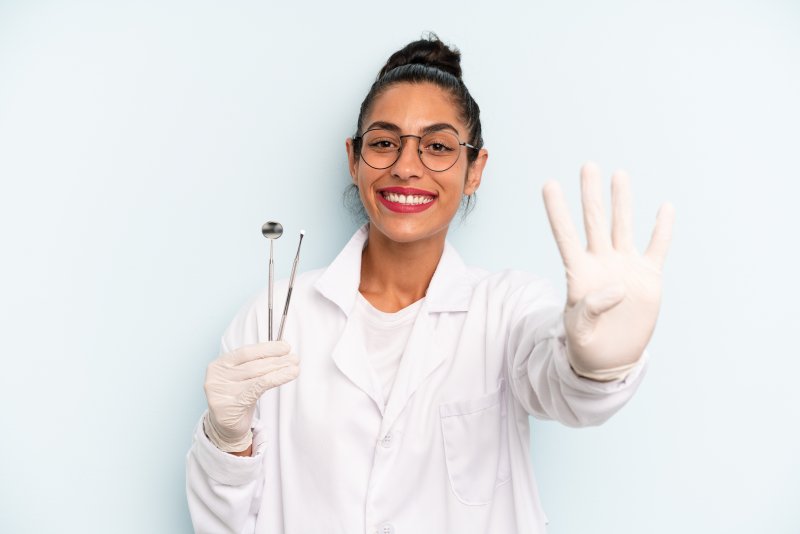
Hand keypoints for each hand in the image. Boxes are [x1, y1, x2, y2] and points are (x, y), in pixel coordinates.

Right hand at [203, 340, 298, 451]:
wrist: (226, 427)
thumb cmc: (237, 399)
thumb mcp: (243, 378)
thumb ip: (255, 364)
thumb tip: (281, 352)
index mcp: (219, 365)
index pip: (246, 352)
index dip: (267, 348)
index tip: (285, 346)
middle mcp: (217, 377)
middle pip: (253, 364)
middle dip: (276, 360)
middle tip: (294, 358)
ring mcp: (220, 391)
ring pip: (257, 376)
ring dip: (279, 369)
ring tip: (294, 367)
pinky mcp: (229, 405)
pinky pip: (257, 388)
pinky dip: (275, 379)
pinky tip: (287, 375)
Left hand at [542, 163, 674, 380]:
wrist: (610, 358)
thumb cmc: (586, 344)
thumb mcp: (580, 331)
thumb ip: (590, 309)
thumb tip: (616, 287)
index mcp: (578, 273)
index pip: (565, 236)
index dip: (557, 211)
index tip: (549, 184)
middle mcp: (601, 262)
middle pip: (595, 222)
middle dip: (591, 194)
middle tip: (588, 165)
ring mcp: (625, 266)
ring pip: (623, 226)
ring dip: (622, 202)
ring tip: (619, 175)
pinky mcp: (648, 277)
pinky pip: (657, 248)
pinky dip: (662, 229)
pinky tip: (664, 208)